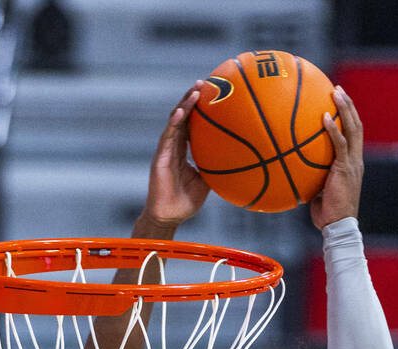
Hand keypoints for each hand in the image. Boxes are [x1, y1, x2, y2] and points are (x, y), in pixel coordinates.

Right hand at [136, 84, 210, 236]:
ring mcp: (166, 150)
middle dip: (191, 98)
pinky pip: (168, 136)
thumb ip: (216, 168)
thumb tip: (237, 161)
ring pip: (175, 121)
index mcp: (183, 150)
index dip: (198, 108)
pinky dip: (175, 123)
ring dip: (184, 105)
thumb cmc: (186, 202)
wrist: (169, 216)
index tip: (210, 93)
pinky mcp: (160, 157)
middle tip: (204, 82)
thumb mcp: (207, 182)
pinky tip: (182, 112)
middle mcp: (174, 146)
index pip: (191, 124)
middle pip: (182, 116)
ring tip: (195, 90)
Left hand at [309, 86, 363, 229]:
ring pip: (352, 129)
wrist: (338, 225)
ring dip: (345, 109)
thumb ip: (314, 180)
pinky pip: (340, 145)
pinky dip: (333, 130)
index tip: (339, 103)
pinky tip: (324, 118)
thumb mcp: (320, 192)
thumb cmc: (327, 214)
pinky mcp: (344, 169)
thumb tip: (297, 174)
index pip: (354, 136)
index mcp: (353, 164)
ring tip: (335, 93)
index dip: (349, 118)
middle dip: (348, 106)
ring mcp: (352, 163)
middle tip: (338, 90)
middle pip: (356, 125)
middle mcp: (356, 160)